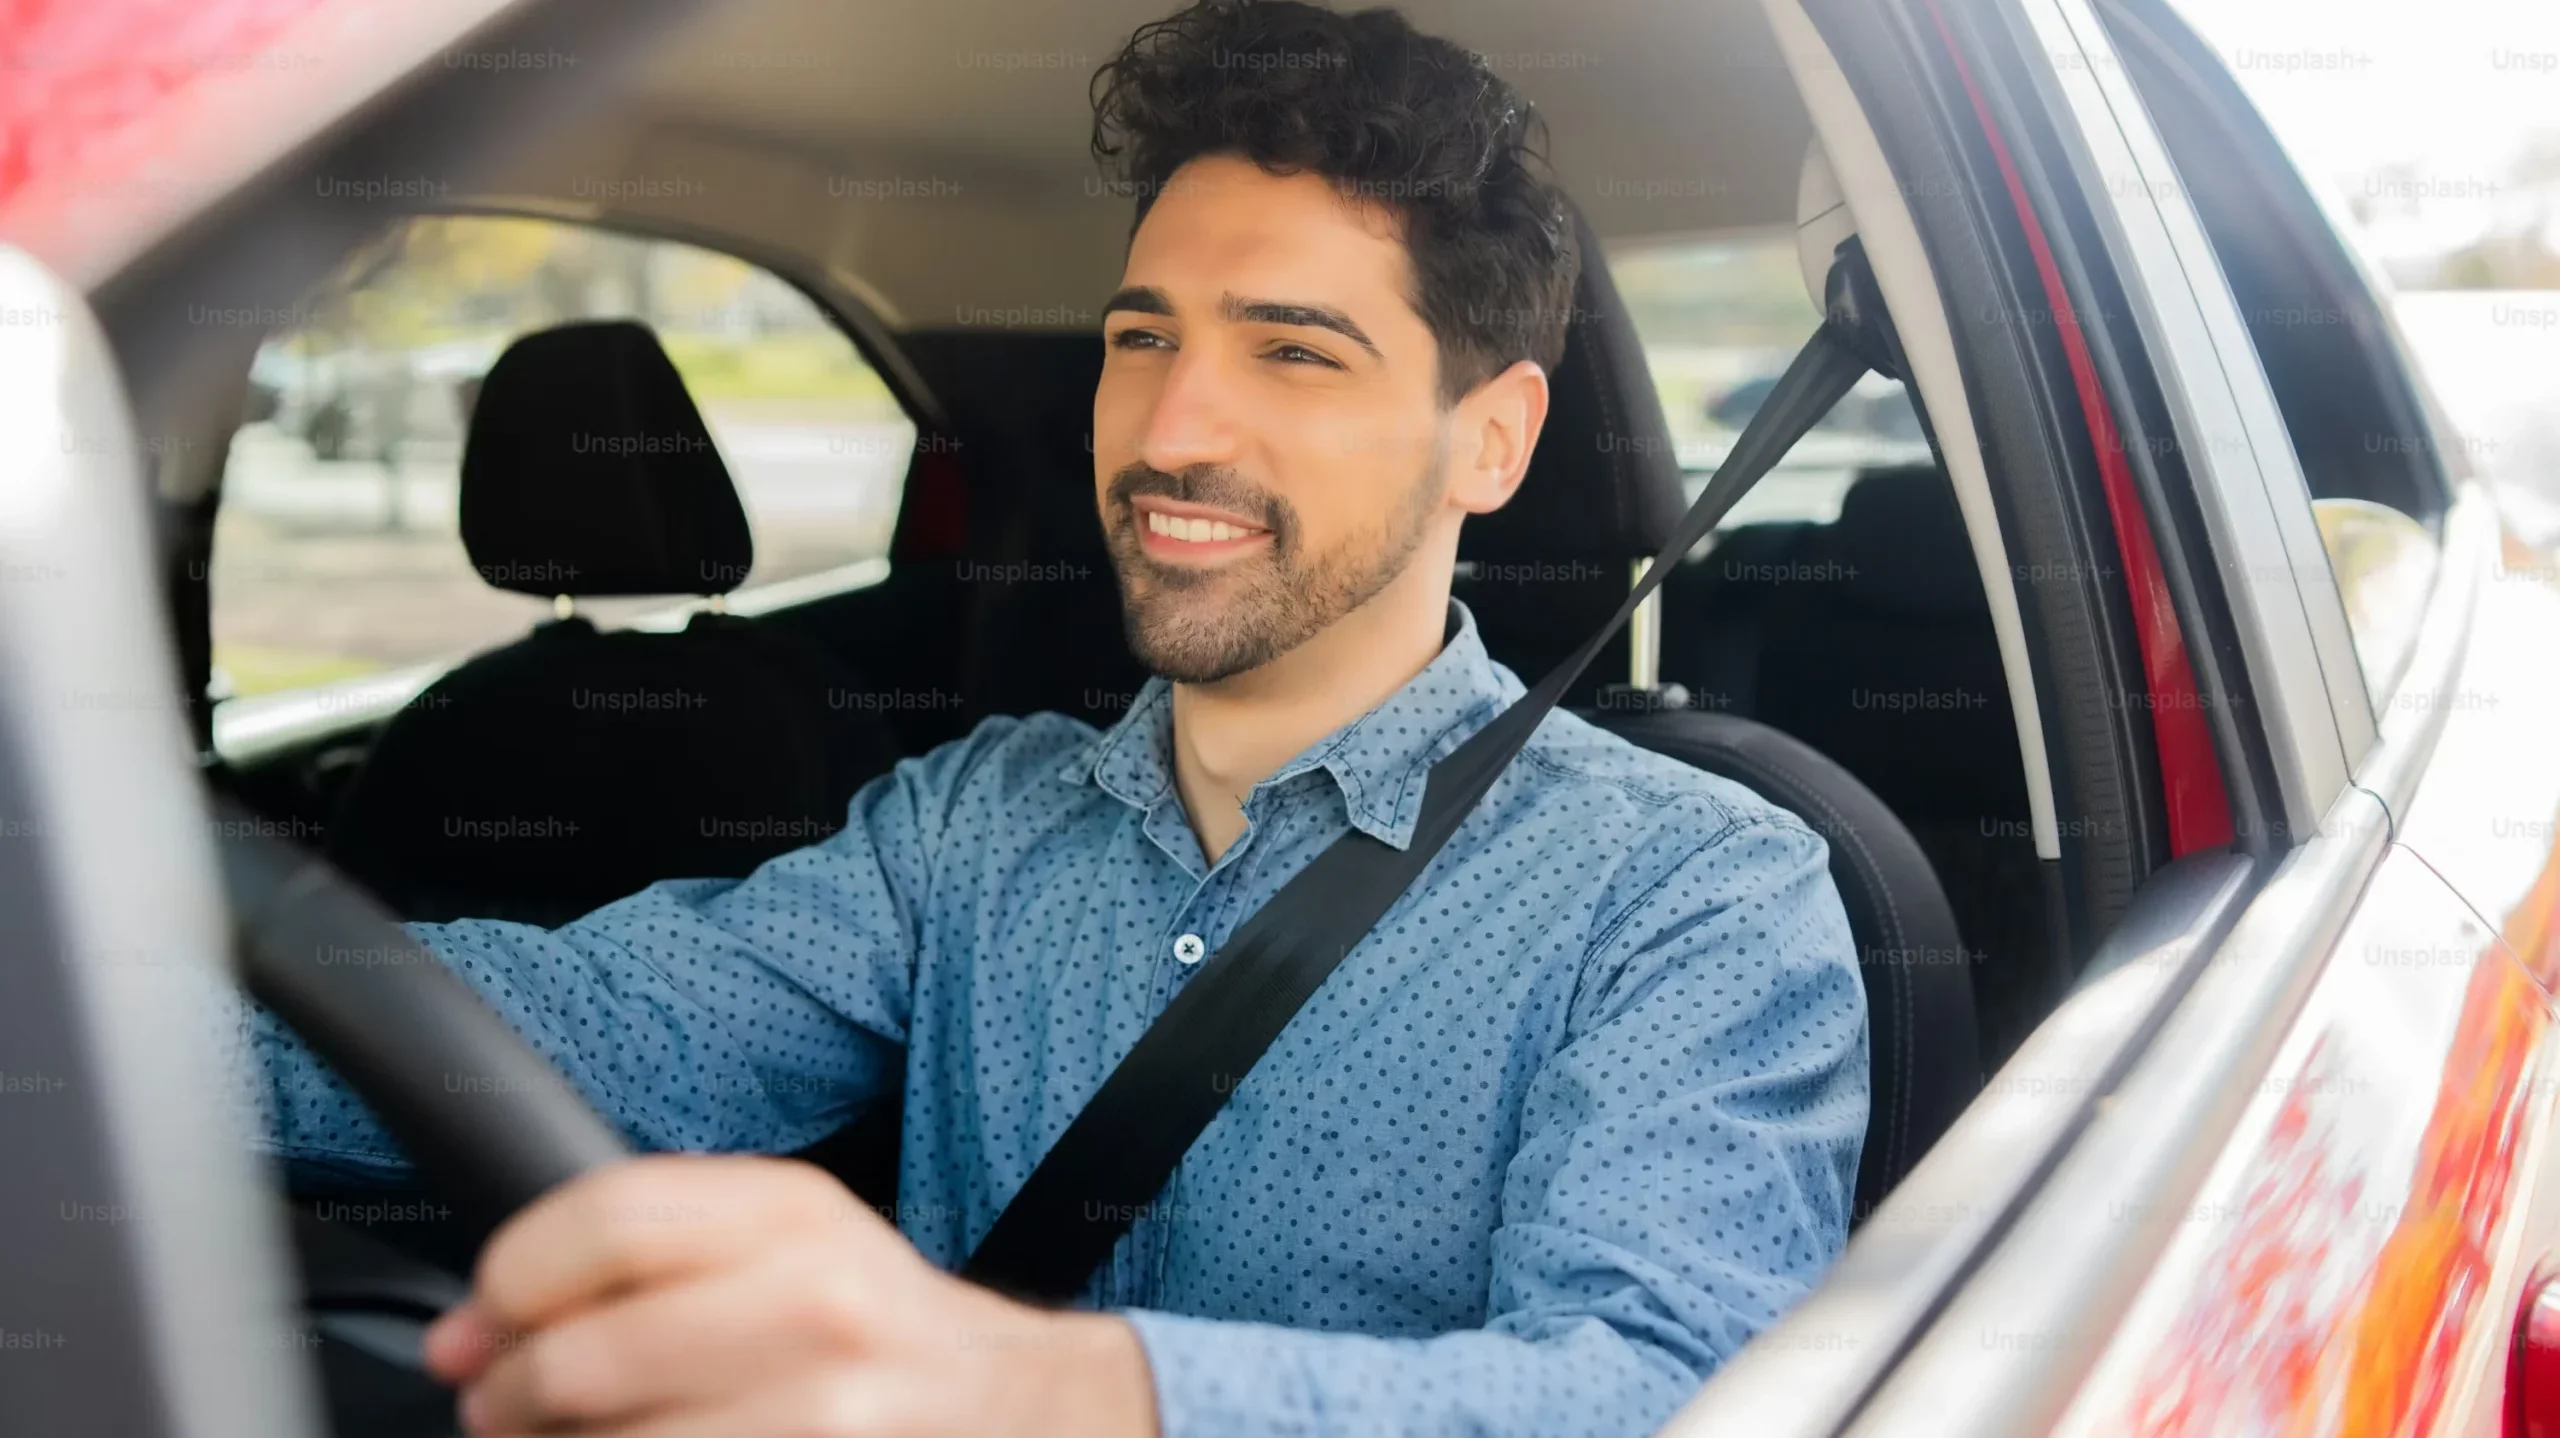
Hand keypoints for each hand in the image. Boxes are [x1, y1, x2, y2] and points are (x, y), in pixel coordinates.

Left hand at [420, 1154, 1159, 1436]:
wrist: (1010, 1408)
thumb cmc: (868, 1328)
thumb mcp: (785, 1241)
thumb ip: (647, 1249)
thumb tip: (473, 1327)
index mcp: (790, 1212)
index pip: (599, 1224)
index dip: (508, 1282)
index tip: (481, 1324)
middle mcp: (811, 1303)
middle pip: (582, 1356)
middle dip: (510, 1397)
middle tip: (504, 1408)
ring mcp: (818, 1412)